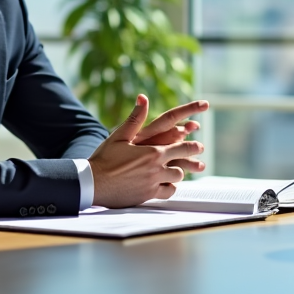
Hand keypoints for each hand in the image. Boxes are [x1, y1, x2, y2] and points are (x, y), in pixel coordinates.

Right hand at [89, 95, 207, 207]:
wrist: (93, 183)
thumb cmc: (104, 158)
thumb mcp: (119, 135)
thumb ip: (135, 118)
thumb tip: (143, 97)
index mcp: (152, 151)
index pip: (180, 146)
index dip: (193, 145)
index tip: (201, 144)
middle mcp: (156, 168)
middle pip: (182, 163)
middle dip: (192, 159)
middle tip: (199, 159)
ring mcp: (153, 183)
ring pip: (176, 178)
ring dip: (178, 173)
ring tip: (178, 170)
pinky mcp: (148, 195)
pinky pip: (167, 192)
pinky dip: (169, 188)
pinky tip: (168, 185)